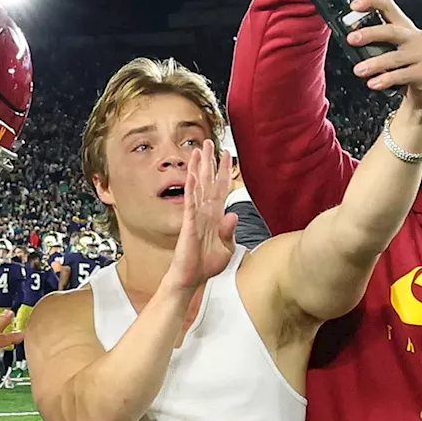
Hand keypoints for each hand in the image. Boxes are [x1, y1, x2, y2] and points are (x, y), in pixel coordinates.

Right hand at [162, 139, 237, 292]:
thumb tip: (233, 214)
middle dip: (208, 161)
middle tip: (208, 142)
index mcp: (214, 216)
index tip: (227, 154)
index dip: (224, 171)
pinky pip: (190, 203)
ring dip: (196, 169)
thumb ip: (230, 231)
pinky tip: (190, 175)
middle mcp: (204, 212)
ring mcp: (195, 216)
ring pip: (196, 187)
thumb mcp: (226, 248)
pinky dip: (190, 189)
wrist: (191, 278)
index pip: (220, 188)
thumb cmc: (205, 265)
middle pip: (206, 181)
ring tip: (196, 151)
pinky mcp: (188, 224)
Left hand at [346, 0, 421, 118]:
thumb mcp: (393, 51)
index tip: (354, 5)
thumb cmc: (407, 68)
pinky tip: (373, 83)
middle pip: (392, 30)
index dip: (372, 2)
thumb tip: (349, 40)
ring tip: (358, 70)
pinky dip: (386, 79)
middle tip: (351, 39)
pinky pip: (403, 75)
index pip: (389, 7)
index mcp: (404, 28)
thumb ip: (376, 44)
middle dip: (370, 33)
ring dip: (375, 63)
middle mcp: (415, 37)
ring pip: (395, 56)